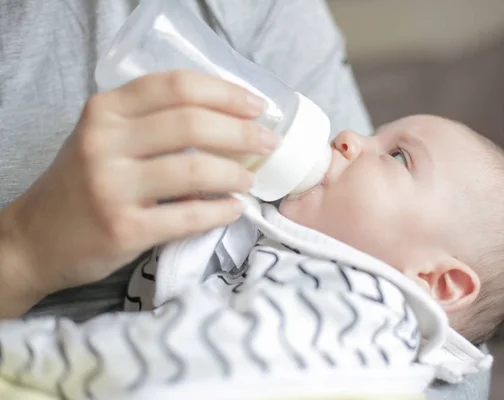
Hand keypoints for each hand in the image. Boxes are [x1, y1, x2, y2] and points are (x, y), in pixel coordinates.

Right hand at [0, 70, 277, 309]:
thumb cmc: (82, 184)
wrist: (36, 239)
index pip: (177, 86)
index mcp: (105, 110)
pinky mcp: (123, 228)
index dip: (225, 92)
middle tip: (268, 143)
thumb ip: (151, 123)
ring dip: (236, 174)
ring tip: (249, 180)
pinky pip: (188, 215)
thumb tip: (228, 122)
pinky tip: (234, 209)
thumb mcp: (105, 138)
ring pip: (195, 170)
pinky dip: (221, 211)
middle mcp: (104, 141)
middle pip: (192, 123)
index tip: (257, 105)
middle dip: (243, 132)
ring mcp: (111, 186)